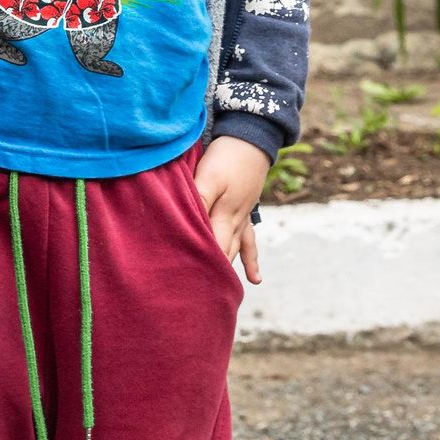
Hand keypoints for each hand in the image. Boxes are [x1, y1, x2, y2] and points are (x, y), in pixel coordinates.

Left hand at [195, 135, 270, 285]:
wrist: (252, 138)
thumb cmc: (227, 157)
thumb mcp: (208, 177)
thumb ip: (198, 201)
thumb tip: (187, 223)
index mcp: (223, 217)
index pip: (207, 250)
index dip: (196, 267)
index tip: (184, 287)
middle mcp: (234, 223)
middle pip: (221, 255)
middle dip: (210, 276)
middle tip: (200, 301)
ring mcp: (242, 218)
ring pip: (234, 251)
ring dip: (227, 271)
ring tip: (225, 296)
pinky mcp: (245, 211)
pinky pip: (249, 241)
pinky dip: (250, 259)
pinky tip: (255, 278)